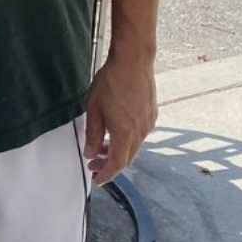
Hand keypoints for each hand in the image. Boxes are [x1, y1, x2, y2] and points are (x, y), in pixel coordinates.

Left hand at [83, 52, 157, 183]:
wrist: (134, 62)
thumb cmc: (111, 82)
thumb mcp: (94, 109)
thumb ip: (92, 134)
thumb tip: (90, 153)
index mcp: (125, 133)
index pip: (117, 164)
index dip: (106, 174)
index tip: (98, 179)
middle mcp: (141, 132)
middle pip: (127, 157)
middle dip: (110, 164)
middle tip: (94, 164)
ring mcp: (149, 123)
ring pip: (134, 146)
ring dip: (118, 150)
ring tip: (101, 146)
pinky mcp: (152, 114)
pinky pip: (140, 135)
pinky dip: (127, 139)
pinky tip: (115, 131)